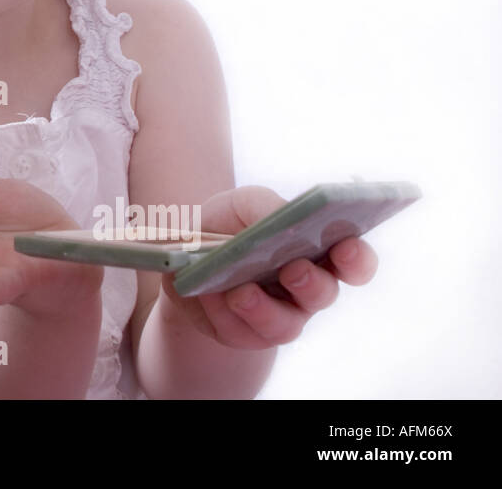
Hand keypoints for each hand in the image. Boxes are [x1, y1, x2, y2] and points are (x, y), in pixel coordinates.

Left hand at [157, 186, 378, 347]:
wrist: (181, 250)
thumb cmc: (226, 223)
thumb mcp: (243, 204)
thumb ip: (267, 206)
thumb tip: (286, 217)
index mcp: (317, 253)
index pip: (354, 262)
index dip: (357, 259)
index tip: (347, 247)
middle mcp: (304, 289)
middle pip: (323, 295)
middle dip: (311, 284)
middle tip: (293, 269)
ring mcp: (277, 315)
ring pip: (285, 326)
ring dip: (264, 309)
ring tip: (241, 292)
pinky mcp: (243, 334)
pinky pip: (240, 332)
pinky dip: (222, 311)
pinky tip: (209, 292)